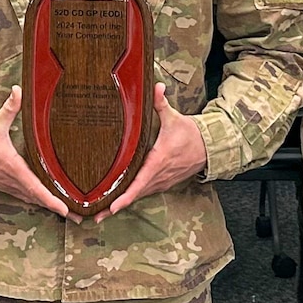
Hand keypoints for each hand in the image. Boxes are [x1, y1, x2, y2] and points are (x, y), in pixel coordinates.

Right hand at [0, 87, 75, 219]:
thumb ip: (10, 107)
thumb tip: (18, 90)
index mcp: (12, 166)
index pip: (35, 186)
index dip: (50, 199)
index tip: (64, 209)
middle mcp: (11, 180)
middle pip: (38, 198)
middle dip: (57, 208)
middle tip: (77, 216)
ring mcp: (7, 185)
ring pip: (31, 199)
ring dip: (48, 206)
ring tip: (67, 213)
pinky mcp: (3, 185)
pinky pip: (23, 196)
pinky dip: (36, 200)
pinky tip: (45, 202)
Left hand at [101, 85, 207, 218]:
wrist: (209, 147)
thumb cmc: (190, 133)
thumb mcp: (174, 117)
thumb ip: (160, 103)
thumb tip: (156, 86)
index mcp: (159, 160)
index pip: (140, 181)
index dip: (126, 195)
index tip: (112, 205)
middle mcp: (159, 176)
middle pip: (134, 195)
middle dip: (114, 206)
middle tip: (93, 216)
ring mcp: (161, 182)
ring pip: (138, 196)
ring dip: (120, 205)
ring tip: (99, 214)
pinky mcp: (162, 184)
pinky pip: (144, 193)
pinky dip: (130, 199)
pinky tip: (115, 204)